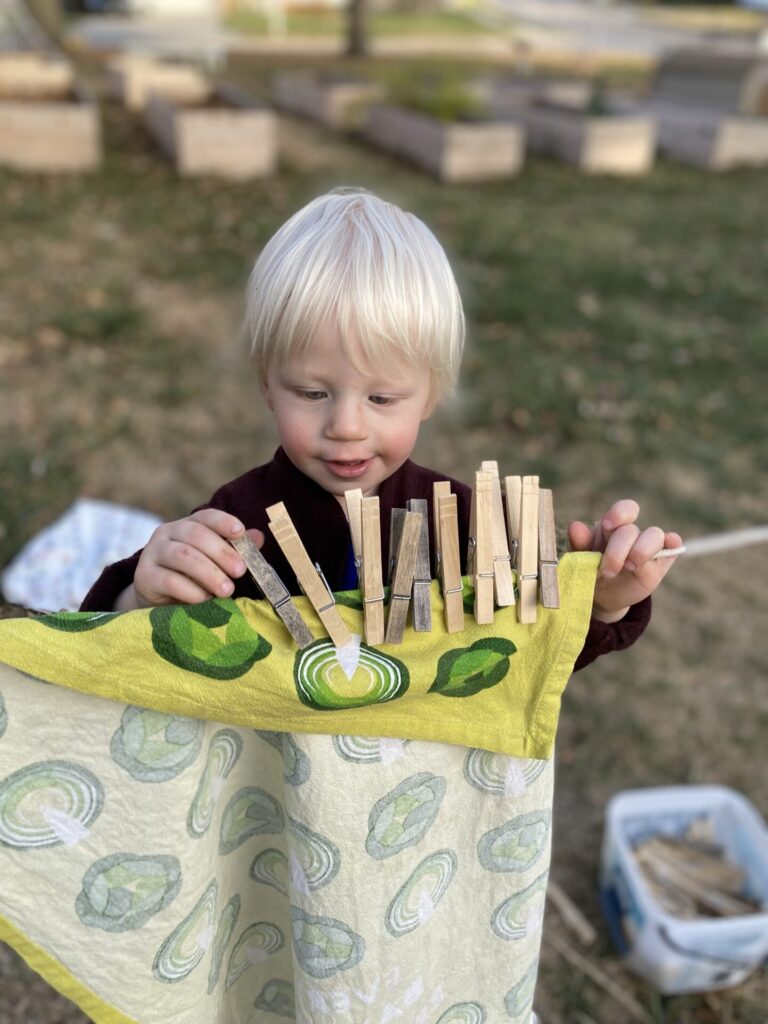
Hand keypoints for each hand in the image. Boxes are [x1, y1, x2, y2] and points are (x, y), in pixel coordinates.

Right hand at [114, 510, 264, 610]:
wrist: (158, 600)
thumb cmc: (192, 577)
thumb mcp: (215, 562)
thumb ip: (235, 549)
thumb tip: (259, 537)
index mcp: (187, 525)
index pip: (206, 516)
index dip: (223, 521)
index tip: (240, 532)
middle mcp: (167, 533)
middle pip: (196, 535)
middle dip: (222, 552)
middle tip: (241, 571)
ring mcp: (153, 553)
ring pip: (182, 556)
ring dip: (208, 573)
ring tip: (227, 590)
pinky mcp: (144, 576)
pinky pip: (169, 580)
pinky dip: (191, 591)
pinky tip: (205, 599)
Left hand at [568, 500, 682, 623]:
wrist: (602, 595)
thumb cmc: (591, 570)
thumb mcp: (581, 558)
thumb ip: (579, 543)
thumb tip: (575, 526)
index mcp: (613, 527)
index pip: (624, 510)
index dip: (619, 514)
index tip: (607, 526)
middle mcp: (633, 534)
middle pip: (632, 531)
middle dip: (618, 551)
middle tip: (607, 571)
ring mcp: (649, 547)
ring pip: (655, 536)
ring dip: (642, 550)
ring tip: (629, 566)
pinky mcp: (661, 563)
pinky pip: (673, 548)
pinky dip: (673, 544)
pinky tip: (671, 544)